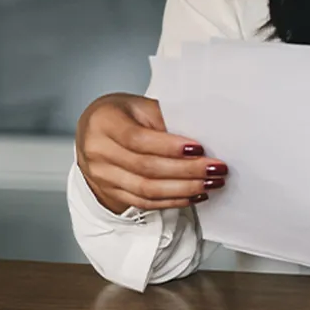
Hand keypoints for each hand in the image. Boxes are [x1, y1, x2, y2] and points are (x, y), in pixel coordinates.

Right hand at [74, 93, 225, 214]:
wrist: (94, 131)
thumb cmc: (121, 114)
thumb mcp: (139, 106)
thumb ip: (165, 119)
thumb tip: (202, 136)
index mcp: (104, 122)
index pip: (137, 139)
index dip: (169, 147)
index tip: (198, 149)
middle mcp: (98, 150)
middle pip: (146, 167)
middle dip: (186, 170)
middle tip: (215, 168)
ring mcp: (102, 175)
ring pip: (147, 189)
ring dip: (184, 189)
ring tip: (210, 183)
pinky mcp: (111, 193)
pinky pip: (145, 203)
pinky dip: (172, 200)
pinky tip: (193, 195)